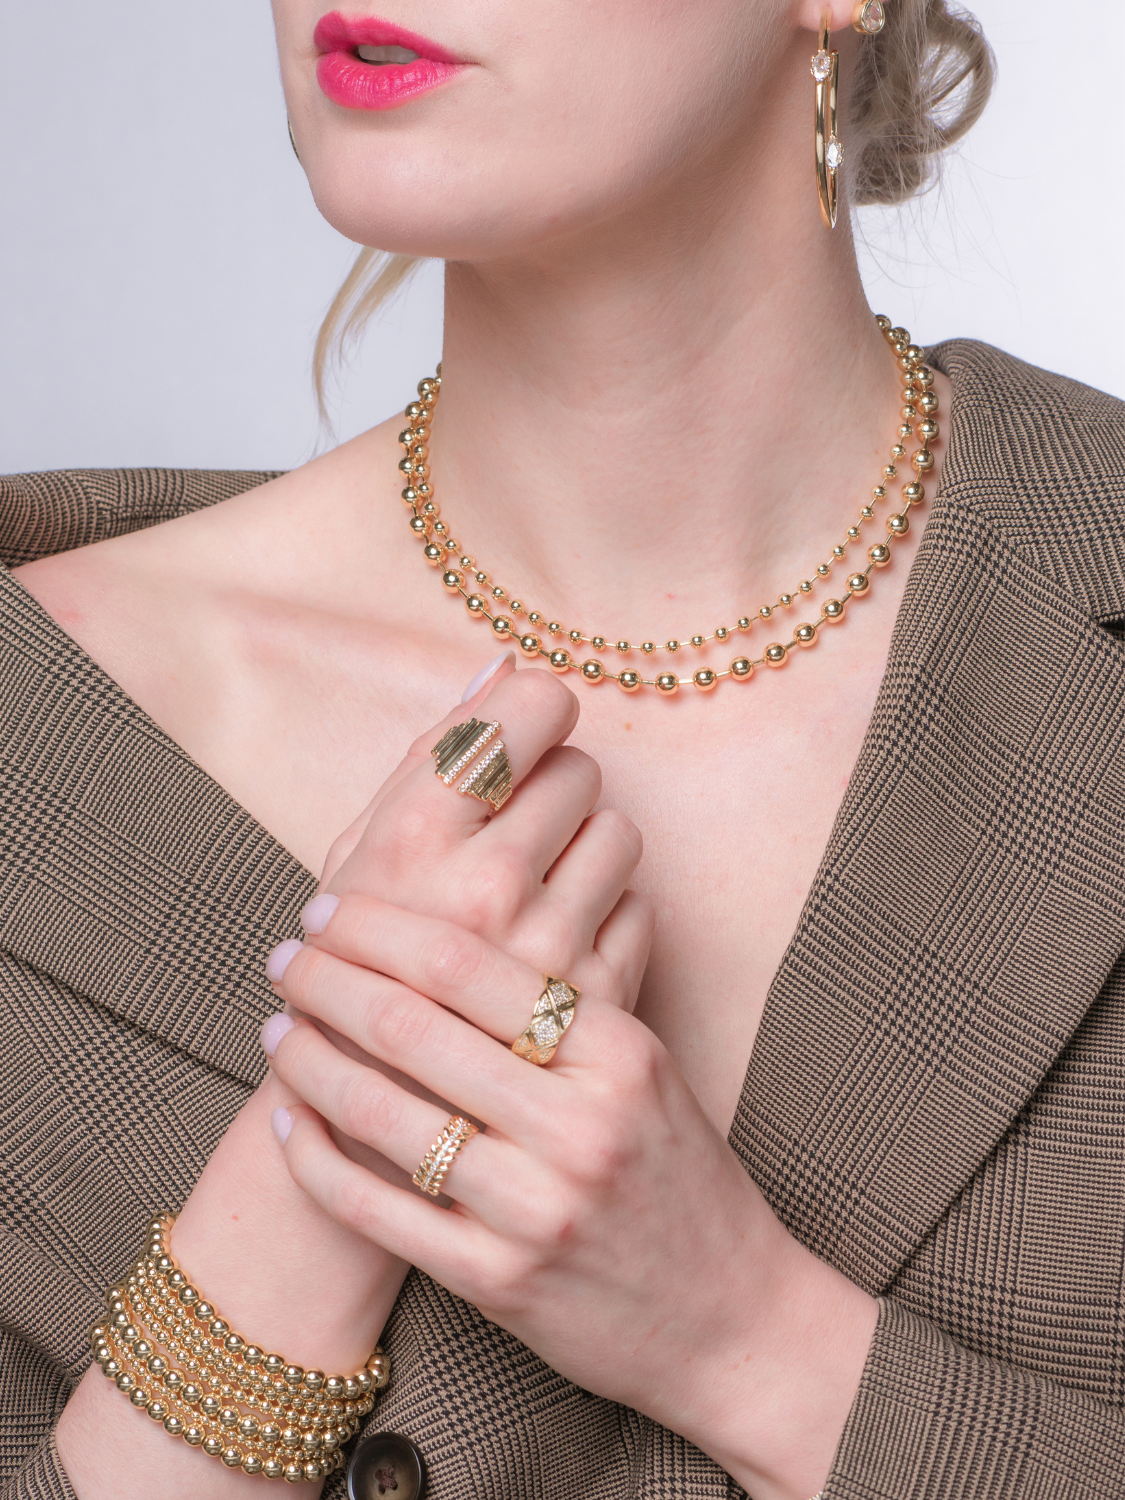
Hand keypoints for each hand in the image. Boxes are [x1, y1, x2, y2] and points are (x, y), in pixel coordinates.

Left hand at [264, 897, 876, 1499]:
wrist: (729, 1316)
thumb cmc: (675, 1175)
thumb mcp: (642, 1069)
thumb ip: (557, 1008)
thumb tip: (436, 936)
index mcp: (617, 1051)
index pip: (467, 963)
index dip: (377, 928)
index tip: (327, 911)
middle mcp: (578, 1123)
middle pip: (413, 1026)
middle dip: (327, 981)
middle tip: (284, 959)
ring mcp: (535, 1208)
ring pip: (384, 1113)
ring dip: (309, 1061)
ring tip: (276, 1030)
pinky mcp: (497, 1282)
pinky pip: (379, 1208)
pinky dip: (317, 1159)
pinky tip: (288, 1122)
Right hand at [269, 667, 651, 1184]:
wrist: (379, 1125)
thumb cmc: (353, 973)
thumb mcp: (359, 861)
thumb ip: (426, 761)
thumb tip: (500, 668)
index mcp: (413, 842)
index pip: (527, 711)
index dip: (533, 711)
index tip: (522, 733)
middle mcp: (486, 889)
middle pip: (579, 769)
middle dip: (552, 785)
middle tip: (516, 825)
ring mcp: (550, 951)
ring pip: (620, 832)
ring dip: (587, 845)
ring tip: (539, 883)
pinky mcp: (599, 1003)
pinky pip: (641, 904)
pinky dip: (609, 911)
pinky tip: (560, 941)